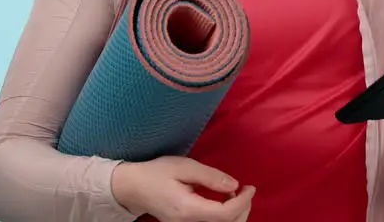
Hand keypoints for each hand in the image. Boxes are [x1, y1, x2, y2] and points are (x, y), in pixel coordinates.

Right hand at [111, 156, 254, 221]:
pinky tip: (225, 202)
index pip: (225, 214)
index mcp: (188, 210)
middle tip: (247, 191)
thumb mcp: (184, 167)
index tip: (250, 186)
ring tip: (237, 195)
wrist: (133, 187)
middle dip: (243, 209)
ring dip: (236, 215)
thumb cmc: (156, 173)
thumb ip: (210, 176)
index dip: (243, 202)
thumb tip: (235, 185)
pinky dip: (226, 217)